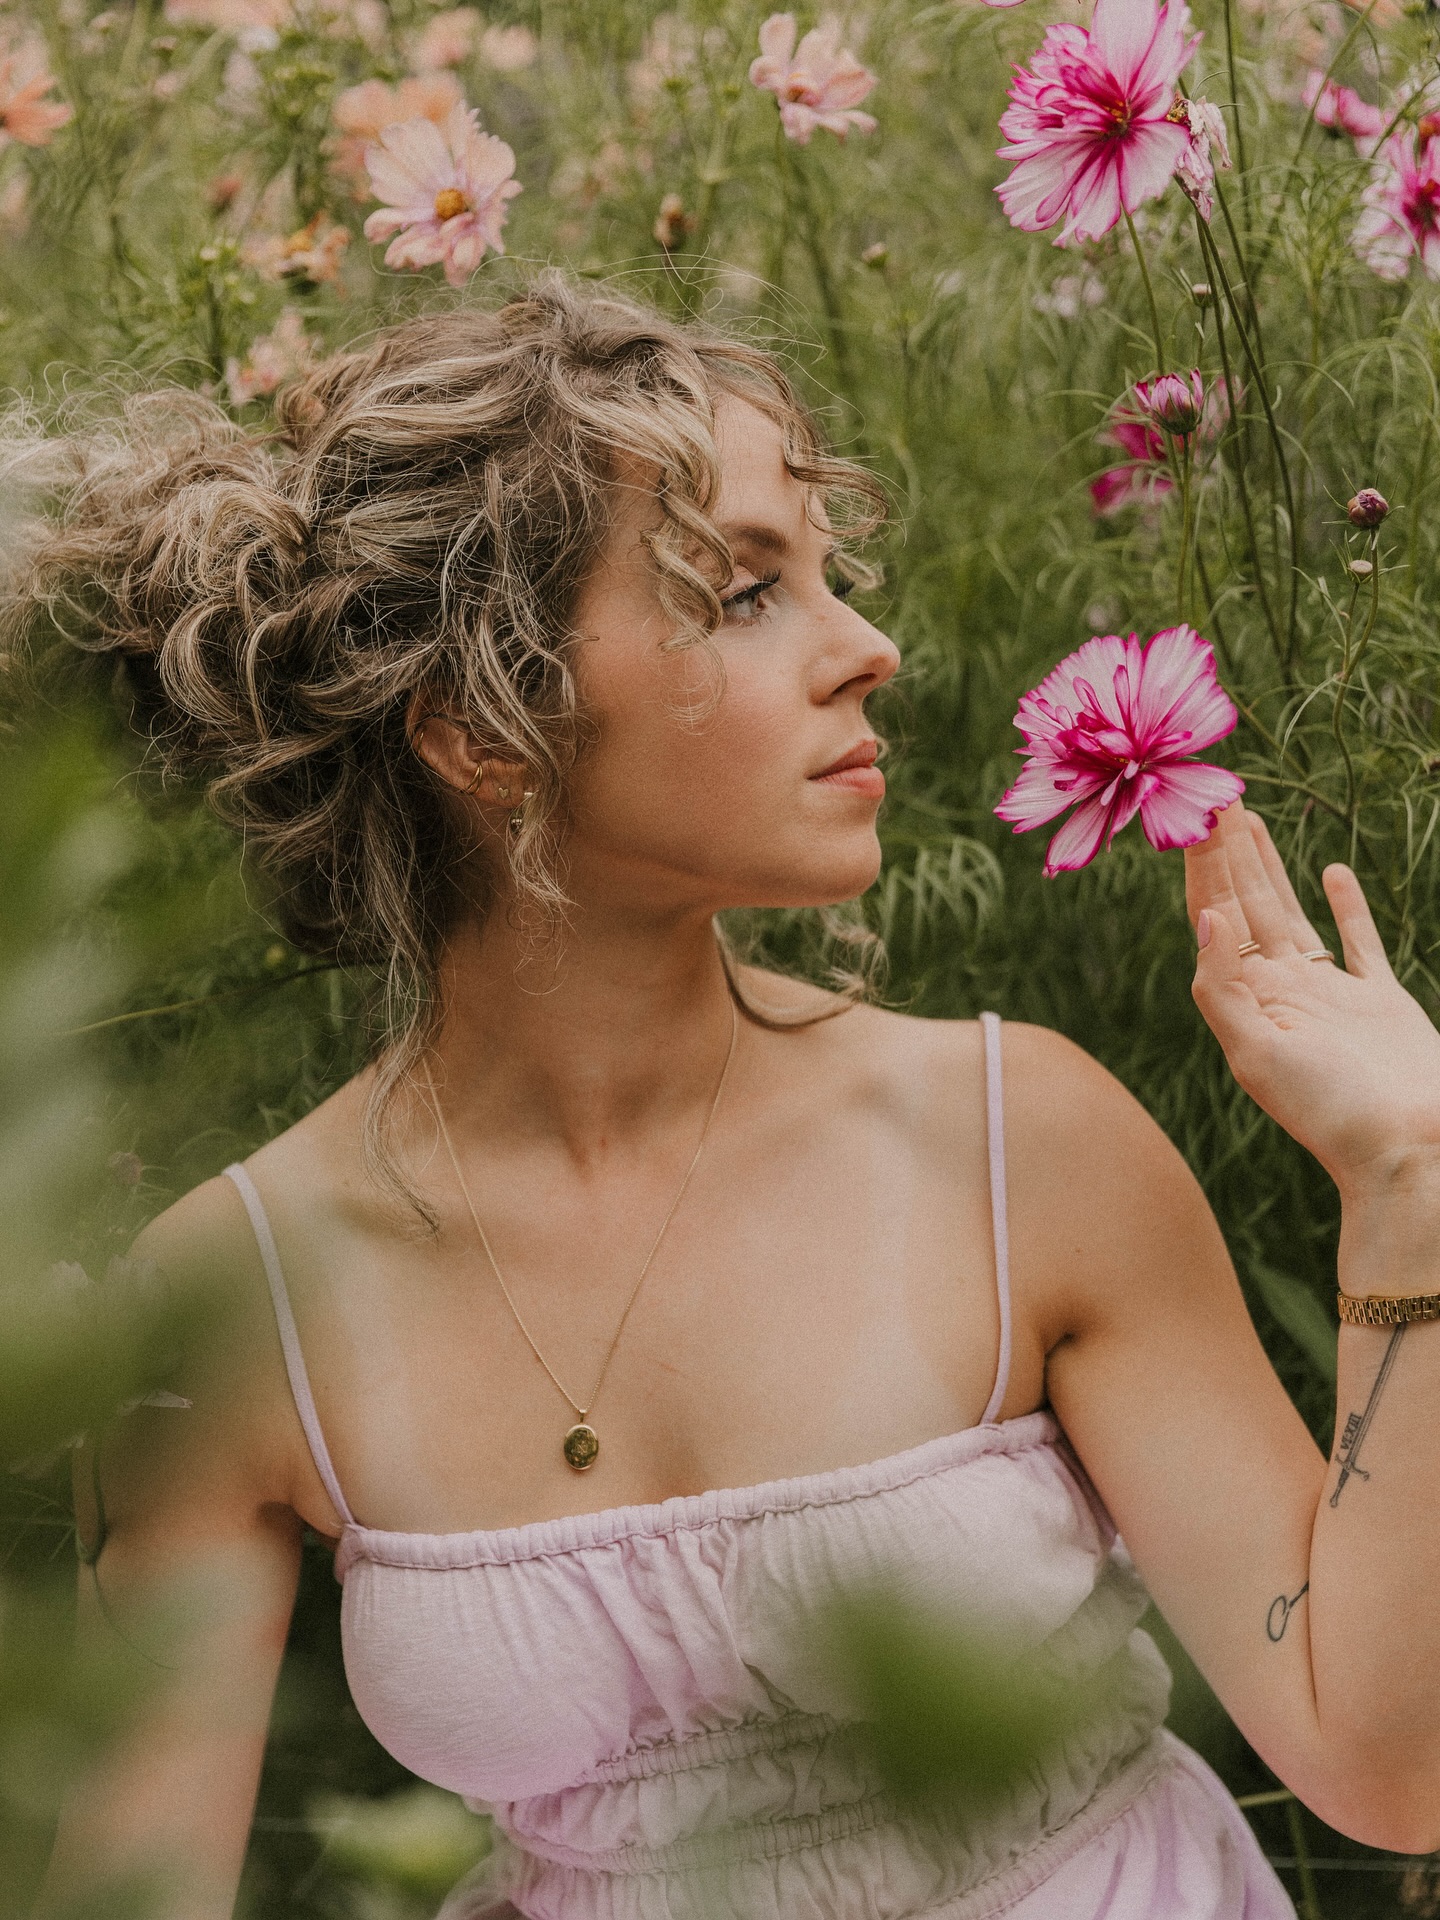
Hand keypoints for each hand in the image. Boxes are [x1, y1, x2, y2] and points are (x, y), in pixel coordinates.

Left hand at [1184, 803, 1439, 1198]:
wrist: (1406, 1151)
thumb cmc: (1330, 1113)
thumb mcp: (1257, 1055)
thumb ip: (1223, 987)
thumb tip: (1205, 918)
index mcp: (1247, 998)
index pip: (1214, 915)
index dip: (1201, 865)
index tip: (1190, 814)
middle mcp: (1281, 990)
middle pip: (1244, 903)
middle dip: (1226, 851)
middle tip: (1212, 795)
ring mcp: (1329, 993)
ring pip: (1290, 911)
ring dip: (1268, 866)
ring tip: (1249, 819)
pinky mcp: (1378, 999)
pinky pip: (1357, 940)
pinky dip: (1344, 904)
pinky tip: (1330, 870)